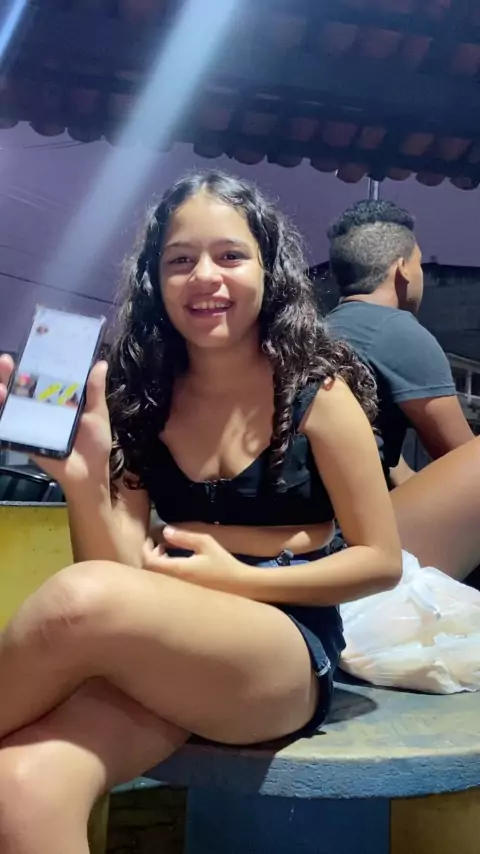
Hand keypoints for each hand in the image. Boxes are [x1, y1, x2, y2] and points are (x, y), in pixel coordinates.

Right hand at [0, 354, 111, 492]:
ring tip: (0, 380)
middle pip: (20, 387)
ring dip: (1, 388)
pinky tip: (1, 398)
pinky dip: (2, 412)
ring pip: (10, 402)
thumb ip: (94, 391)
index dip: (33, 363)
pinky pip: (8, 425)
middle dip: (9, 373)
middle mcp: (41, 409)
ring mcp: (31, 423)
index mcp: (58, 400)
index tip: (28, 347)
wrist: (89, 475)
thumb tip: (100, 364)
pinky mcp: (25, 438)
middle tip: (6, 360)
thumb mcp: (97, 414)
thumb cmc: (95, 444)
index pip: (42, 377)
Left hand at [141, 526, 248, 593]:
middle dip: (150, 554)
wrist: (239, 586)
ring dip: (157, 562)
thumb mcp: (206, 543)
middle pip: (149, 570)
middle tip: (157, 543)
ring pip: (156, 577)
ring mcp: (178, 590)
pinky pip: (165, 582)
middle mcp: (173, 583)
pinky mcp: (183, 594)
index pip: (149, 562)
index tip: (150, 538)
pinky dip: (164, 570)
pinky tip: (174, 561)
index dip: (145, 549)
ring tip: (165, 550)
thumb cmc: (223, 563)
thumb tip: (165, 531)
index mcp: (177, 570)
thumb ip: (184, 536)